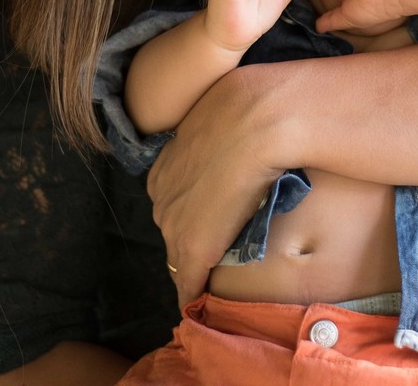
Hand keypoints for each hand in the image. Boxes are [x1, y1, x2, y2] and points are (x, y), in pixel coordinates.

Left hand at [146, 66, 286, 306]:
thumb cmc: (247, 112)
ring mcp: (174, 223)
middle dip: (194, 242)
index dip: (194, 219)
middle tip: (222, 248)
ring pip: (181, 257)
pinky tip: (198, 306)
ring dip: (197, 267)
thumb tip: (232, 139)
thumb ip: (215, 144)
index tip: (212, 225)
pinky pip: (188, 281)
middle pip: (173, 233)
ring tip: (217, 276)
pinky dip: (193, 294)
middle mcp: (160, 198)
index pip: (174, 208)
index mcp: (163, 171)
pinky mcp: (193, 247)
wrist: (257, 119)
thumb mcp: (218, 125)